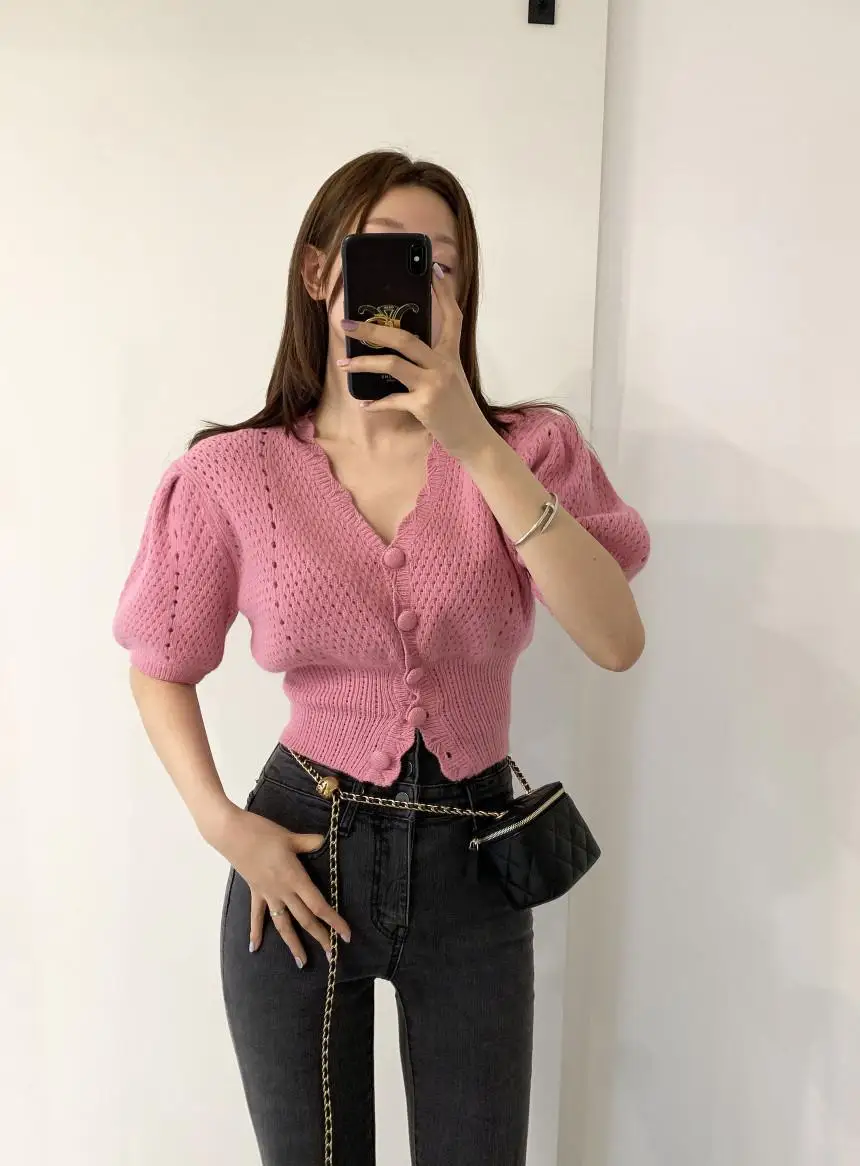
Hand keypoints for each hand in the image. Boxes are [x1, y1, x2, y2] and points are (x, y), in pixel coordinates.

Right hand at [215, 806, 350, 966]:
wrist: (231, 834)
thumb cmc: (262, 833)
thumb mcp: (290, 837)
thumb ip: (309, 842)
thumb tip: (324, 840)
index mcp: (295, 878)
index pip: (318, 905)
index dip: (334, 921)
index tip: (346, 935)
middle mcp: (283, 891)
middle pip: (305, 919)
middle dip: (320, 938)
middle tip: (333, 956)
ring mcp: (268, 894)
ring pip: (283, 924)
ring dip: (293, 944)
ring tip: (302, 963)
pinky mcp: (255, 891)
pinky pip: (257, 915)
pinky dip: (256, 931)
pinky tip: (254, 947)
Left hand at [337, 263, 493, 461]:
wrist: (473, 438)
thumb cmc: (458, 408)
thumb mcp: (451, 378)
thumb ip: (432, 361)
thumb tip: (398, 350)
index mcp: (451, 354)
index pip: (451, 316)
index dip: (443, 292)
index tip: (433, 270)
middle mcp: (443, 364)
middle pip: (404, 337)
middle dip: (372, 329)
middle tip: (346, 324)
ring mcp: (433, 384)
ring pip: (392, 364)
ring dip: (364, 363)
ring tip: (344, 362)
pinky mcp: (424, 405)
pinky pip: (392, 400)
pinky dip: (376, 403)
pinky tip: (364, 403)